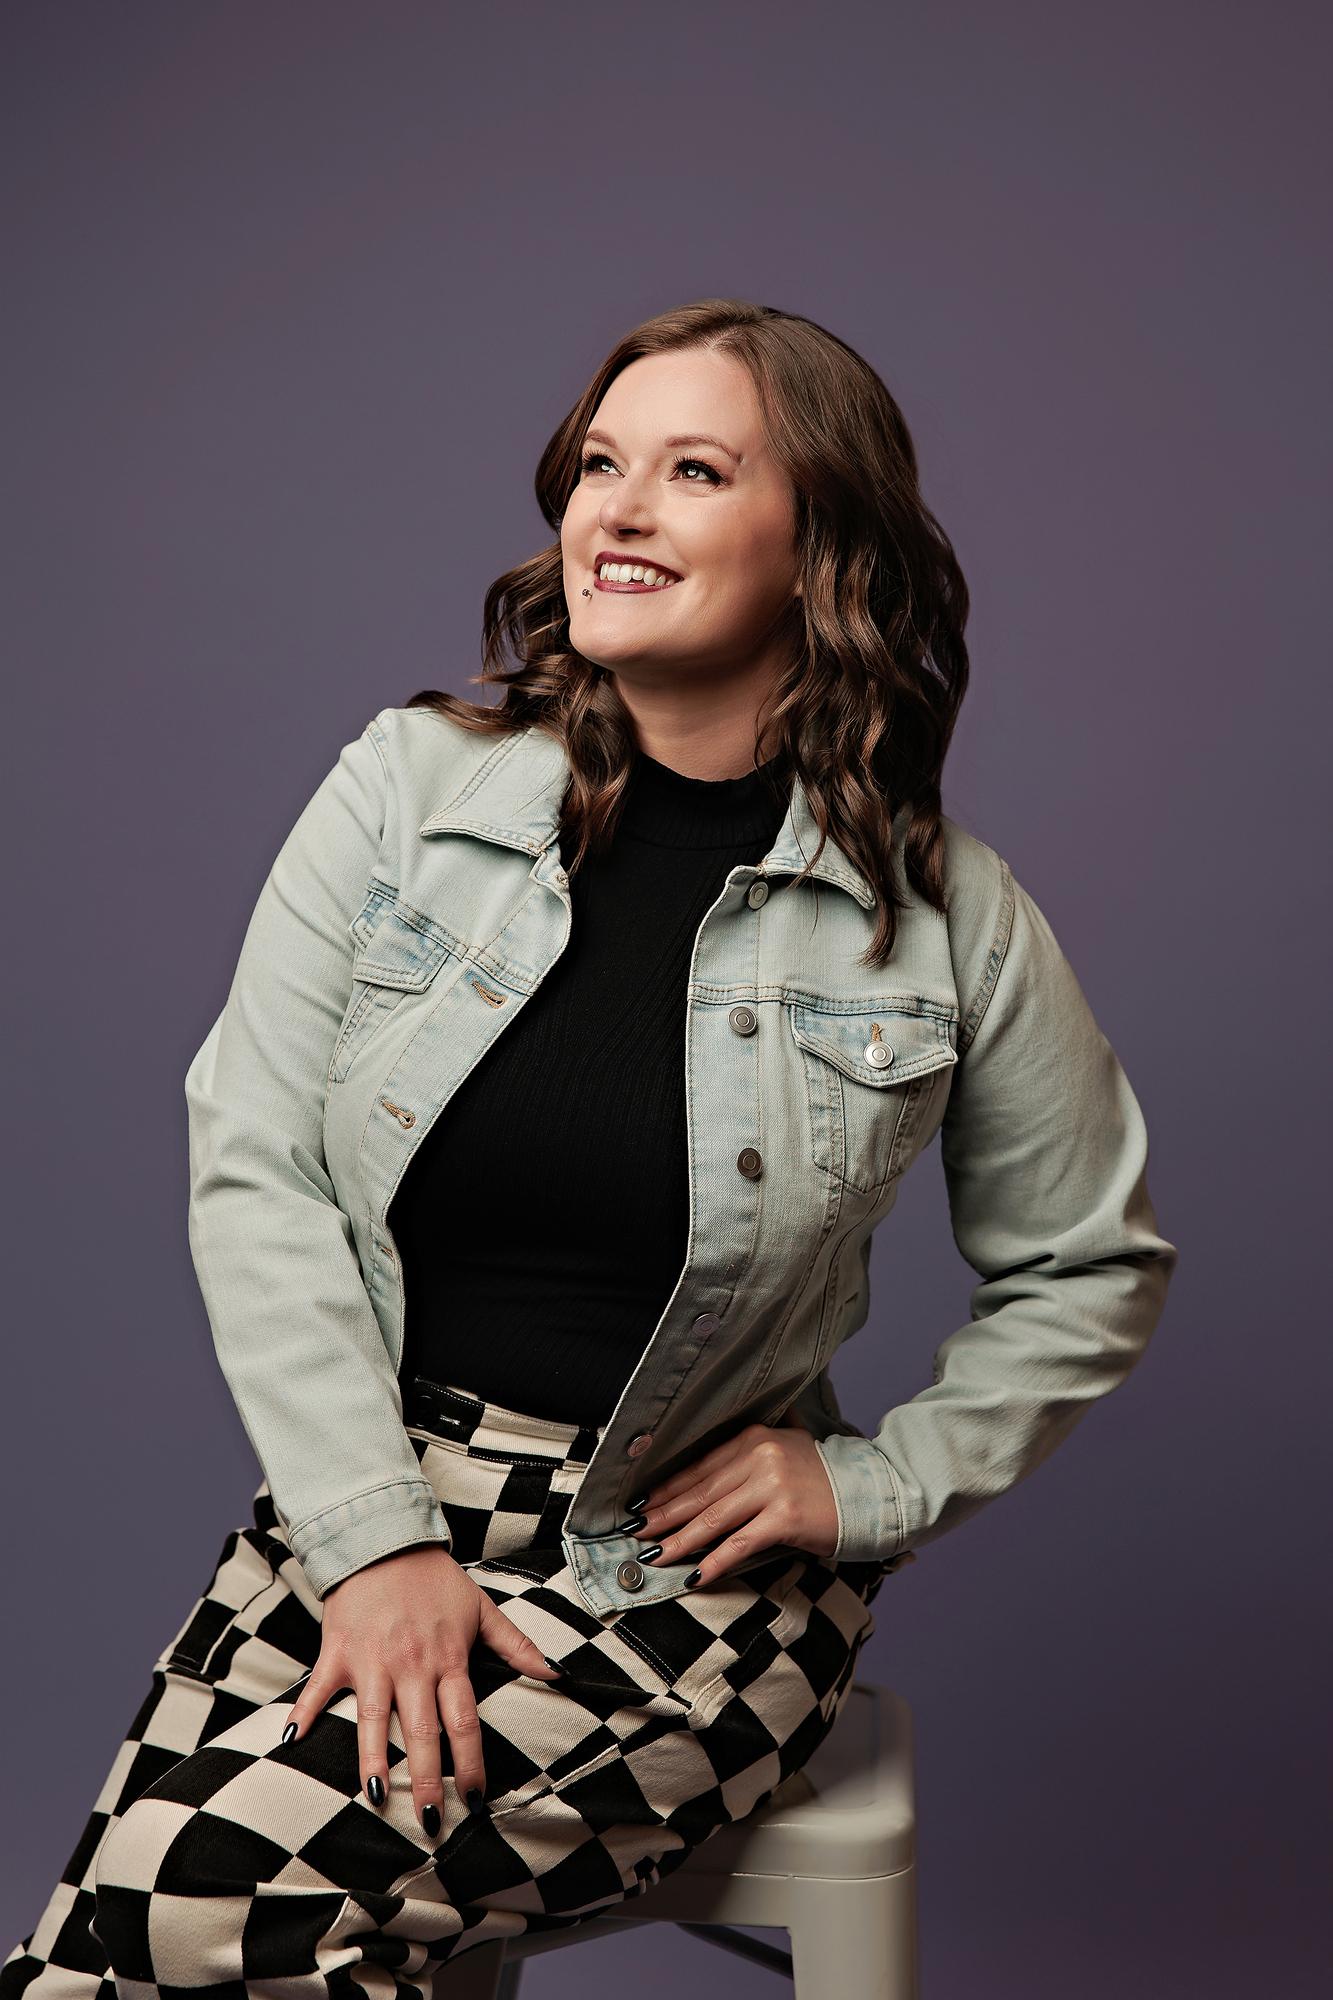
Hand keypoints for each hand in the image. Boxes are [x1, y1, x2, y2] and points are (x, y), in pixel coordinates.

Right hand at [281, 1544, 560, 1830]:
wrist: (384, 1540)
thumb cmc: (435, 1579)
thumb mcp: (481, 1608)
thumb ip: (517, 1645)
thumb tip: (557, 1673)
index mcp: (447, 1659)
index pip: (464, 1720)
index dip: (470, 1761)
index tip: (475, 1797)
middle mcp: (410, 1665)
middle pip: (421, 1730)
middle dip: (426, 1777)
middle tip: (432, 1819)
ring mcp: (370, 1661)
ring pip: (371, 1719)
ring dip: (373, 1760)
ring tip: (378, 1799)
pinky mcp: (337, 1653)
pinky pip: (317, 1689)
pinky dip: (304, 1714)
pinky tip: (292, 1744)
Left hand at [628, 1412, 839, 1585]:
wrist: (873, 1491)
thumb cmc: (826, 1478)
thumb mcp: (786, 1452)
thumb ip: (751, 1456)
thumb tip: (711, 1477)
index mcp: (754, 1438)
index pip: (699, 1468)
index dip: (666, 1489)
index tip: (641, 1505)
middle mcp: (759, 1456)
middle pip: (699, 1493)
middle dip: (662, 1515)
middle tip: (634, 1533)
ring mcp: (772, 1486)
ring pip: (713, 1519)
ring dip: (678, 1541)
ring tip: (655, 1556)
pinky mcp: (785, 1517)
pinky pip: (740, 1543)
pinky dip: (715, 1561)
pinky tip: (696, 1574)